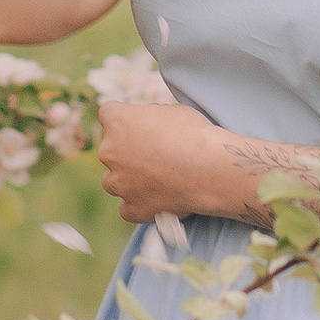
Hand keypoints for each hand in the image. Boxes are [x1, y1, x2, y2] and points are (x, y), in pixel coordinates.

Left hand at [97, 98, 233, 224]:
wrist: (211, 169)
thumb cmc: (194, 134)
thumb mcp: (171, 111)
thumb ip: (151, 119)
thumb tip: (150, 127)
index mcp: (117, 121)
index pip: (108, 114)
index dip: (125, 120)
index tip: (139, 126)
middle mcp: (109, 152)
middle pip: (109, 151)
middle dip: (126, 153)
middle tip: (152, 156)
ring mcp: (119, 183)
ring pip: (113, 181)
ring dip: (127, 180)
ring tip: (154, 180)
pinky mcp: (132, 209)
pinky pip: (127, 208)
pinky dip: (139, 205)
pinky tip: (157, 200)